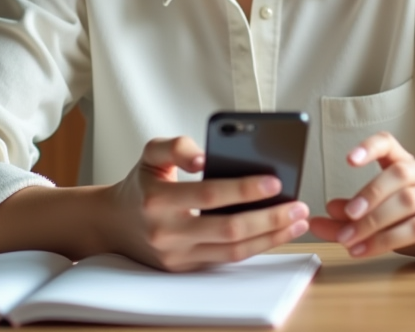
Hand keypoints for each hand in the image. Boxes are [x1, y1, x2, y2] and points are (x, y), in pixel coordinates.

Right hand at [102, 136, 309, 270]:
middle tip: (299, 205)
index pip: (209, 194)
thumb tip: (204, 157)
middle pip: (228, 228)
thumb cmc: (142, 184)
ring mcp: (177, 256)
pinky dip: (258, 246)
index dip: (244, 189)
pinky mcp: (187, 268)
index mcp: (158, 199)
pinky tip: (279, 232)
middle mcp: (167, 232)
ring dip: (272, 236)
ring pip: (234, 250)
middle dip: (269, 217)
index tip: (275, 180)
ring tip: (298, 220)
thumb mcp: (151, 155)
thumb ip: (176, 146)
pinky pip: (229, 259)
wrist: (115, 224)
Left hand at [309, 132, 414, 265]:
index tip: (348, 160)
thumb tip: (320, 216)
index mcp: (410, 164)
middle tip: (347, 214)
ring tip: (349, 239)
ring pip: (408, 202)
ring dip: (374, 222)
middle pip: (399, 173)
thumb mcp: (379, 217)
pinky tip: (366, 250)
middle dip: (369, 194)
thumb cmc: (414, 221)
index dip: (370, 147)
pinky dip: (388, 239)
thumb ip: (349, 217)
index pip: (389, 144)